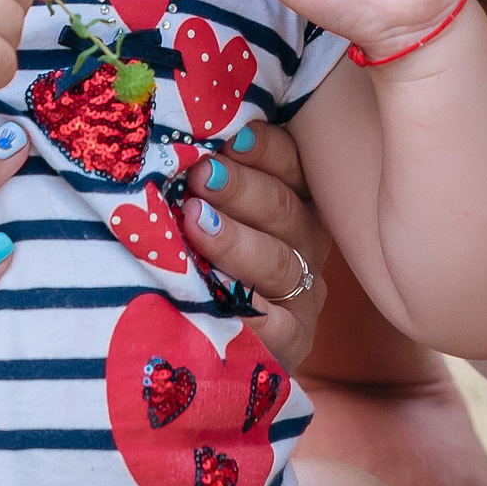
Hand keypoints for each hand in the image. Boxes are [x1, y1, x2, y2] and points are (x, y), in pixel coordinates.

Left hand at [176, 117, 334, 370]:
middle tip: (202, 175)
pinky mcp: (294, 343)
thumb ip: (205, 181)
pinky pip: (278, 328)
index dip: (264, 148)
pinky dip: (251, 312)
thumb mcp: (202, 211)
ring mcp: (303, 295)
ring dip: (237, 240)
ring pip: (279, 262)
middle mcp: (305, 244)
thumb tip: (180, 143)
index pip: (291, 165)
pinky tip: (217, 295)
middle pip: (284, 209)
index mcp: (292, 201)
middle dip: (241, 188)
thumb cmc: (194, 259)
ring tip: (197, 223)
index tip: (229, 138)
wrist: (202, 347)